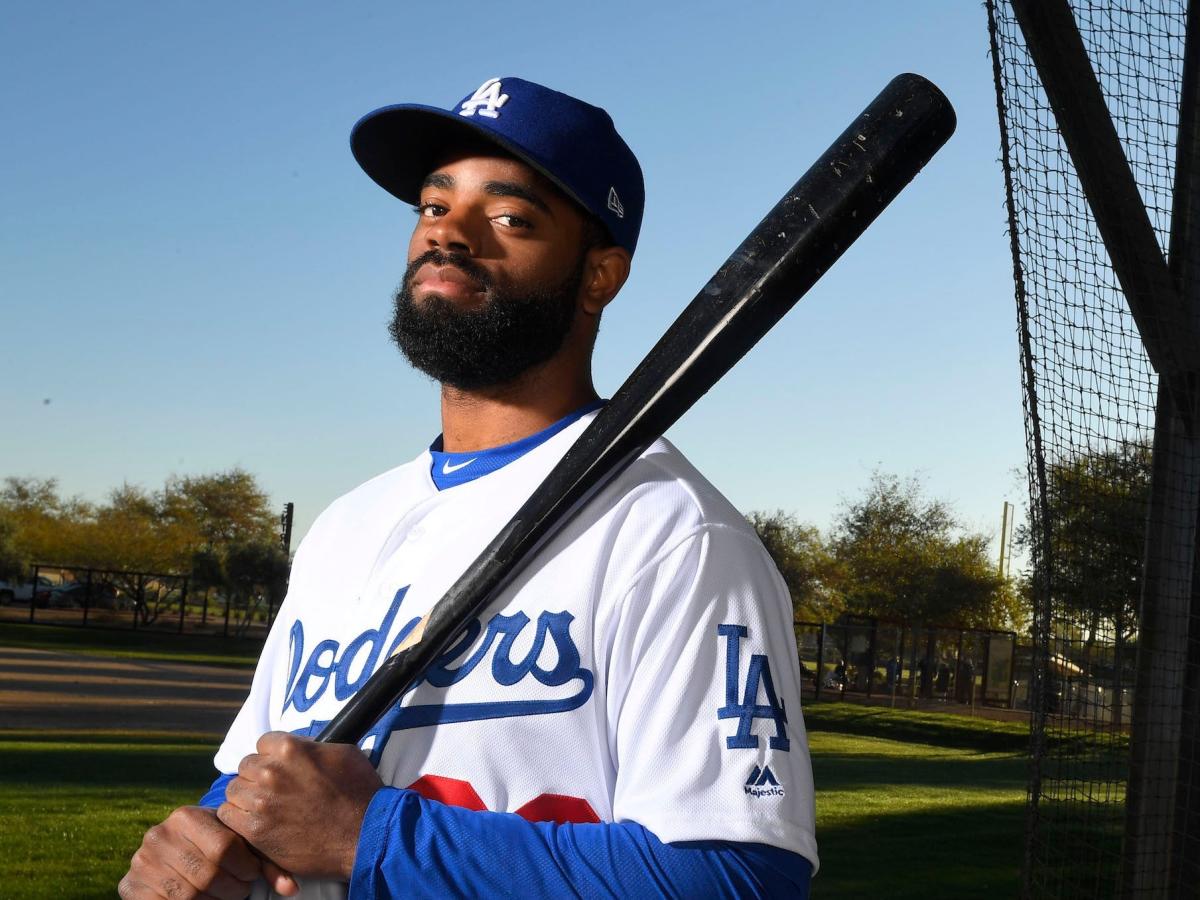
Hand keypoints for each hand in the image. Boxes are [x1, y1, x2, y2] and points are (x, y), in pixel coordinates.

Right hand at [119, 805, 298, 898]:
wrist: (171, 853)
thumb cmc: (215, 847)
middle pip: (207, 874)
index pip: (224, 848)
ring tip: (225, 896)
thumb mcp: (236, 844)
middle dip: (232, 889)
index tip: (252, 875)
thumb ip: (264, 862)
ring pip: (189, 895)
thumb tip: (292, 890)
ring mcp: (141, 862)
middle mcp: (158, 835)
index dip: (245, 868)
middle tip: (241, 890)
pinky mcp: (130, 887)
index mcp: (185, 815)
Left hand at [218, 732, 383, 880]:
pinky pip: (227, 815)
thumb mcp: (342, 753)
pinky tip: (255, 821)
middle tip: (275, 790)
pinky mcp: (255, 831)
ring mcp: (260, 802)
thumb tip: (300, 747)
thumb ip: (312, 747)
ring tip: (265, 807)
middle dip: (258, 776)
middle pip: (246, 766)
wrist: (364, 834)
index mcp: (290, 748)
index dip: (273, 756)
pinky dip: (238, 818)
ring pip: (234, 790)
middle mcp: (270, 771)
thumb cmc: (359, 793)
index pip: (263, 743)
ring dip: (246, 796)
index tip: (281, 768)